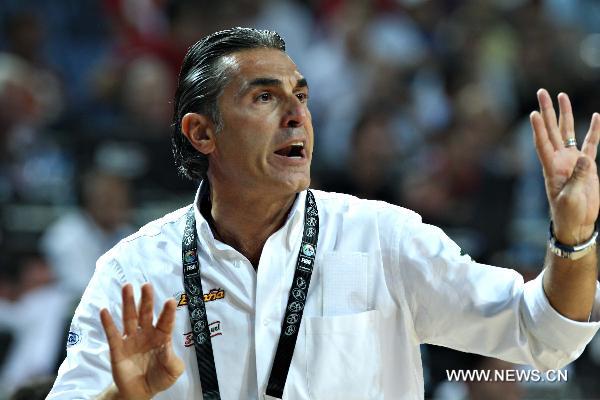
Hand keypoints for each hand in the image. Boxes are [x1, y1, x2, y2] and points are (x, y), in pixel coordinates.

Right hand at [100, 283, 183, 399]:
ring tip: (127, 287)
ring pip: (129, 318)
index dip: (168, 312)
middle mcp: (146, 334)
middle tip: (146, 285)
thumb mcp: (172, 370)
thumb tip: (167, 348)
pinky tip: (104, 310)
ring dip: (128, 302)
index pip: (165, 322)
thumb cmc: (159, 377)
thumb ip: (173, 360)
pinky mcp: (117, 348)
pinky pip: (112, 334)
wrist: (140, 392)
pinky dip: (108, 322)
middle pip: (146, 313)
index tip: (170, 300)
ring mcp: (131, 339)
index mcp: (162, 337)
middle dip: (146, 299)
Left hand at [530, 89, 599, 244]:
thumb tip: (585, 158)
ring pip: (568, 131)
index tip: (533, 112)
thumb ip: (579, 177)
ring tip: (562, 95)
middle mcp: (559, 159)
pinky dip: (593, 130)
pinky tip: (596, 117)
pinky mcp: (587, 165)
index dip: (538, 128)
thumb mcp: (571, 198)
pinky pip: (590, 144)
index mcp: (551, 167)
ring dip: (565, 114)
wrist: (577, 223)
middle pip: (552, 129)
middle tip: (541, 91)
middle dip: (547, 111)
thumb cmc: (569, 213)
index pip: (542, 143)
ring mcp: (572, 160)